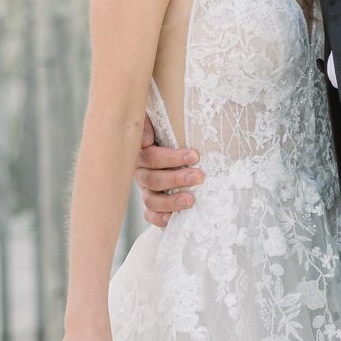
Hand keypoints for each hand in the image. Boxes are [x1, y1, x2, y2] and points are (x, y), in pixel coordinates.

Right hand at [135, 112, 203, 227]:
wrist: (175, 149)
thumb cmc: (171, 133)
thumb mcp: (159, 121)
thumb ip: (149, 123)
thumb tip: (146, 140)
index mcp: (142, 153)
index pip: (152, 157)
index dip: (172, 158)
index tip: (195, 155)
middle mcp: (141, 173)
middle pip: (153, 180)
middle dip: (177, 179)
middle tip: (199, 176)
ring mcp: (146, 191)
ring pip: (151, 200)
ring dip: (171, 201)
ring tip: (191, 200)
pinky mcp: (153, 206)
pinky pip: (150, 215)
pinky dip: (160, 219)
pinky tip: (173, 219)